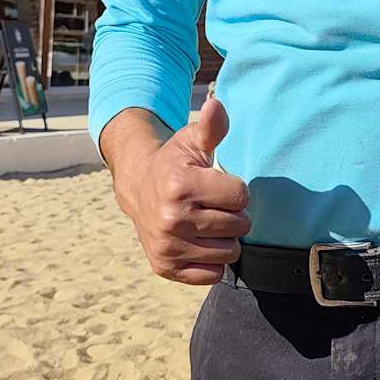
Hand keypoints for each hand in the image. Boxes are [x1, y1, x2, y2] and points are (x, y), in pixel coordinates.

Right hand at [111, 96, 250, 285]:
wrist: (138, 188)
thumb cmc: (175, 163)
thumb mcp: (192, 140)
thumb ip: (212, 126)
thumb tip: (216, 105)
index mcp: (181, 186)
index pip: (241, 197)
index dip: (235, 190)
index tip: (218, 185)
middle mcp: (172, 219)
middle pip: (239, 226)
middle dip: (232, 214)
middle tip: (212, 205)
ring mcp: (168, 246)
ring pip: (230, 252)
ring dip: (225, 238)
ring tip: (206, 222)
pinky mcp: (165, 267)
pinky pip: (213, 274)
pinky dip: (212, 260)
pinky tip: (199, 241)